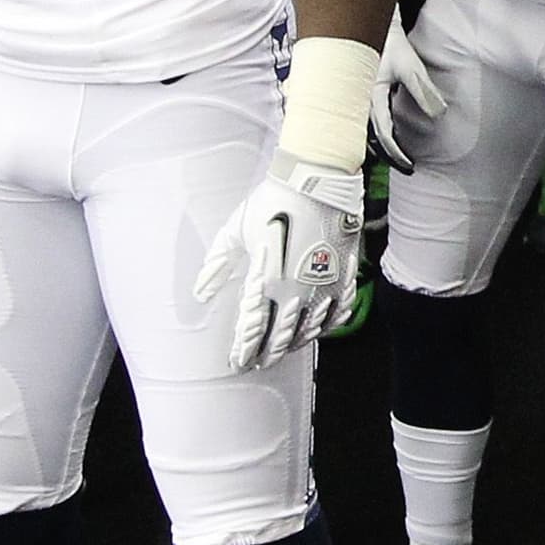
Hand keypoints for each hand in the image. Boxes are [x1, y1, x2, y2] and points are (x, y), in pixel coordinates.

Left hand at [196, 151, 367, 367]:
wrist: (317, 181)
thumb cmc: (273, 202)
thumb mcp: (236, 231)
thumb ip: (217, 264)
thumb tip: (201, 292)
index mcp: (267, 281)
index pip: (253, 329)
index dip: (244, 350)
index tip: (238, 362)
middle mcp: (297, 291)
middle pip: (281, 337)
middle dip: (268, 354)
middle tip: (260, 363)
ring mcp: (323, 286)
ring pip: (309, 330)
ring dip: (294, 344)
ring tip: (284, 349)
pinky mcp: (343, 277)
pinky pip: (337, 313)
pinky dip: (326, 326)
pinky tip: (319, 329)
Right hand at [371, 10, 445, 172]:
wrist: (373, 24)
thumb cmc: (391, 44)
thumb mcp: (411, 67)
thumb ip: (424, 91)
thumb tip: (440, 115)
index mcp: (369, 97)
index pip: (383, 133)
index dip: (397, 151)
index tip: (410, 164)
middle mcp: (360, 102)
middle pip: (372, 138)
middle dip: (390, 155)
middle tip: (407, 169)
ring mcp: (359, 100)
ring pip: (368, 132)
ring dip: (384, 146)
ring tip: (400, 158)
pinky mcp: (362, 96)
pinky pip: (368, 122)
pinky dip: (379, 134)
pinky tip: (391, 138)